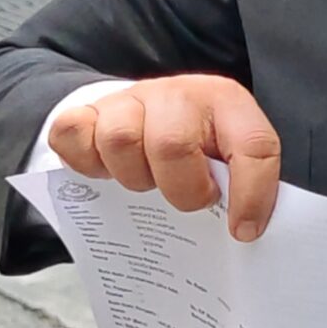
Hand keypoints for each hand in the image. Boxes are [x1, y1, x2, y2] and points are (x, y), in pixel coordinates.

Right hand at [48, 74, 281, 242]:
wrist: (148, 111)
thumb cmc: (195, 143)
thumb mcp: (230, 155)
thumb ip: (241, 184)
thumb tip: (245, 232)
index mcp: (227, 103)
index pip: (253, 145)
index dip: (252, 193)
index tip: (243, 230)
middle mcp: (179, 94)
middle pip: (172, 144)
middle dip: (181, 190)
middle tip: (185, 199)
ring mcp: (130, 99)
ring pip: (120, 139)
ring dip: (132, 176)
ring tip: (146, 182)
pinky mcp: (88, 110)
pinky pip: (73, 133)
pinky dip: (85, 162)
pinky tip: (104, 172)